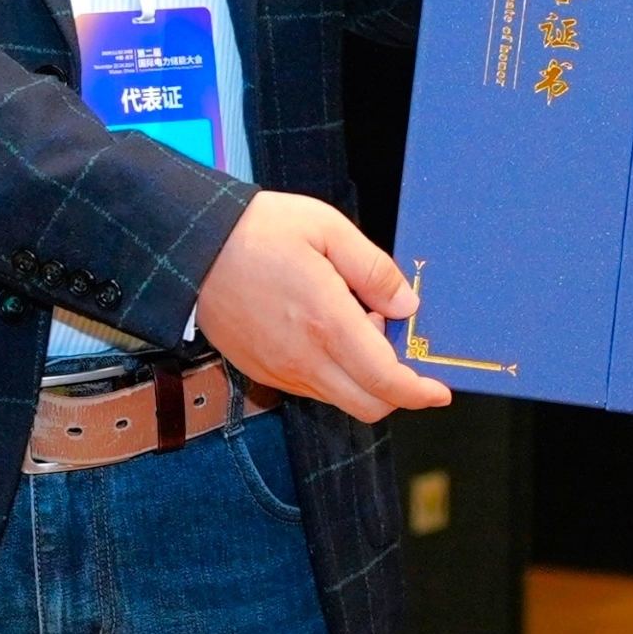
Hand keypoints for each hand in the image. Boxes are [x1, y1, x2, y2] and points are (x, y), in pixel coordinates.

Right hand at [194, 191, 455, 422]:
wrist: (192, 248)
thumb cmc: (258, 231)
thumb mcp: (327, 228)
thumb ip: (373, 269)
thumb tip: (406, 305)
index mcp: (327, 323)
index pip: (386, 381)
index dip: (420, 392)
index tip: (440, 390)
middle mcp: (304, 359)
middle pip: (368, 405)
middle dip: (396, 388)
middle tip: (391, 338)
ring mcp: (280, 371)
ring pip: (340, 398)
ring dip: (362, 377)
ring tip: (351, 319)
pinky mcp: (262, 371)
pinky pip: (311, 388)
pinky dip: (333, 373)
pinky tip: (324, 329)